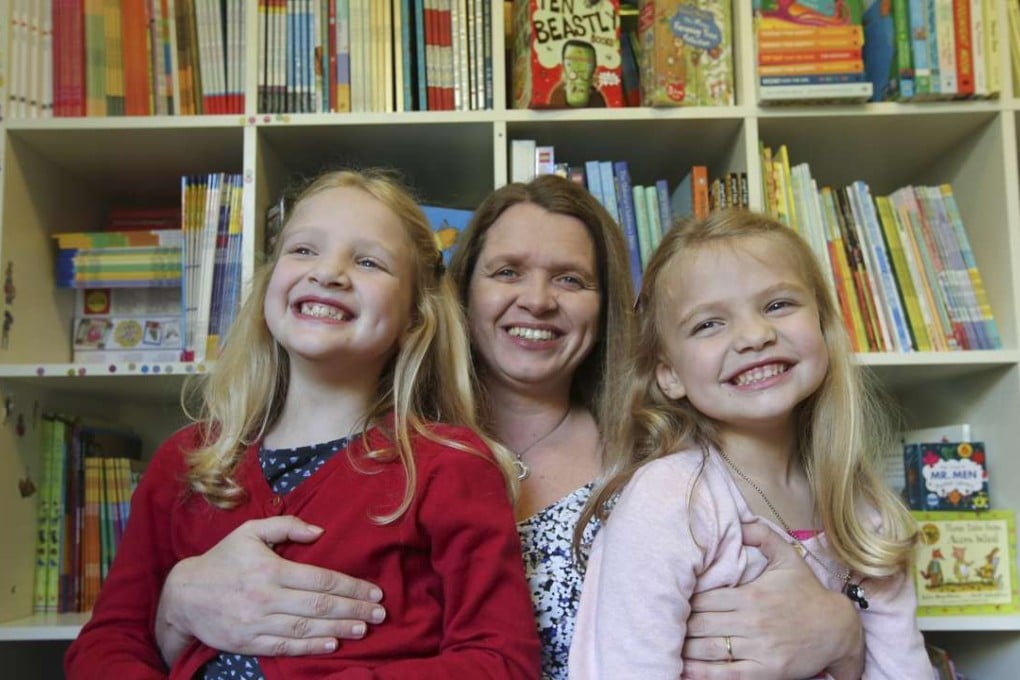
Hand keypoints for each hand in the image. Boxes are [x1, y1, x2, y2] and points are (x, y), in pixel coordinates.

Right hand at [155, 516, 385, 664]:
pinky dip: (310, 647)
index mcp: (270, 569)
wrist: (183, 595)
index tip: (374, 592)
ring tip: (364, 628)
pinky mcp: (248, 642)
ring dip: (339, 629)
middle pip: (319, 605)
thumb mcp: (250, 532)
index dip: (351, 586)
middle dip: (353, 609)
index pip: (321, 579)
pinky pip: (285, 647)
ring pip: (306, 628)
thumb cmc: (222, 559)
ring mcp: (256, 623)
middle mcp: (266, 597)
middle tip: (380, 613)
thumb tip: (320, 531)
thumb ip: (286, 526)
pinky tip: (332, 644)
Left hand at [681, 519, 863, 679]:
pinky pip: (728, 674)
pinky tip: (683, 670)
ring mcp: (758, 648)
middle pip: (701, 624)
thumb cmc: (806, 592)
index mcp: (750, 595)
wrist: (838, 629)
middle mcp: (751, 621)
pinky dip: (703, 674)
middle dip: (679, 625)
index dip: (683, 602)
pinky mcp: (766, 670)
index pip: (703, 598)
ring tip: (665, 646)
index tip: (670, 602)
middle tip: (662, 625)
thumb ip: (761, 534)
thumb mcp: (787, 557)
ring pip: (710, 649)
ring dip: (685, 649)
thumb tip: (738, 519)